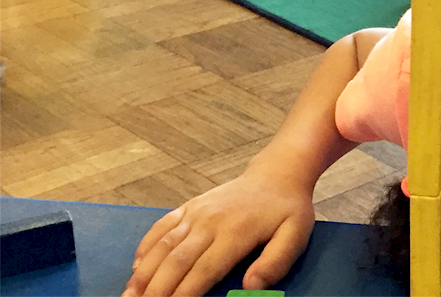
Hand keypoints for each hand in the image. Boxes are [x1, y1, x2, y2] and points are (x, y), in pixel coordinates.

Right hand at [121, 169, 315, 296]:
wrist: (276, 174)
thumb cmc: (286, 210)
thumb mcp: (295, 235)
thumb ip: (275, 262)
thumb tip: (252, 288)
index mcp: (236, 233)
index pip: (204, 270)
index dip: (185, 293)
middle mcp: (210, 222)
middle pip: (177, 261)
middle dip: (156, 289)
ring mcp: (196, 212)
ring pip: (163, 245)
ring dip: (143, 274)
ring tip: (128, 296)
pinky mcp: (188, 206)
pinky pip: (161, 226)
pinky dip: (145, 247)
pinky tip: (136, 268)